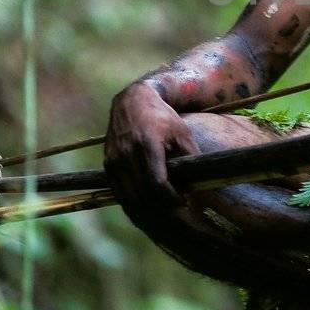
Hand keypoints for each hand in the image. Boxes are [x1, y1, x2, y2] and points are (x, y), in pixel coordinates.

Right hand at [103, 83, 199, 215]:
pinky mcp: (107, 164)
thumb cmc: (160, 116)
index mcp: (148, 144)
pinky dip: (132, 203)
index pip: (157, 183)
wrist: (131, 101)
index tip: (184, 201)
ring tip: (163, 206)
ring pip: (129, 197)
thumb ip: (191, 155)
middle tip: (176, 206)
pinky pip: (119, 192)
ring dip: (147, 208)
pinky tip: (147, 202)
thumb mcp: (181, 131)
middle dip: (162, 206)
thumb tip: (202, 180)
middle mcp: (127, 154)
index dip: (172, 198)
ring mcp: (114, 160)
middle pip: (143, 194)